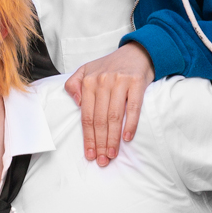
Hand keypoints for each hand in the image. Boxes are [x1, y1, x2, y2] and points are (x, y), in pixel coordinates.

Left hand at [64, 43, 152, 164]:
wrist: (137, 52)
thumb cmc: (111, 66)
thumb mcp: (87, 69)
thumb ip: (74, 83)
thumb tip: (76, 102)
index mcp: (89, 81)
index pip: (86, 116)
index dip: (88, 138)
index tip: (89, 154)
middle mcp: (102, 81)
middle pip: (99, 119)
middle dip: (99, 143)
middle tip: (101, 160)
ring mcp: (120, 82)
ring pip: (114, 116)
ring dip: (113, 139)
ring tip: (112, 154)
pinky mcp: (136, 82)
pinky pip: (133, 107)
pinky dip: (130, 124)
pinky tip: (127, 137)